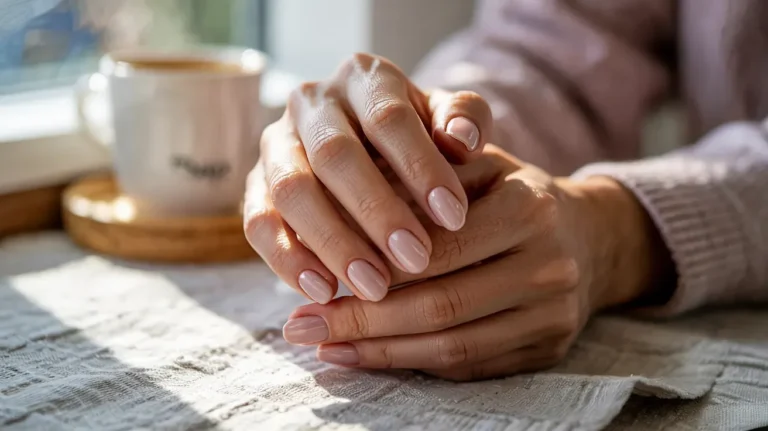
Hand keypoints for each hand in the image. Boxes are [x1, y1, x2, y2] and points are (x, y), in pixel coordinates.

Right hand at [243, 53, 492, 304]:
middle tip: (415, 259)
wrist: (367, 144)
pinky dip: (288, 259)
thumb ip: (464, 119)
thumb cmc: (416, 134)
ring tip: (373, 288)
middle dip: (376, 212)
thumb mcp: (446, 119)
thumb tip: (463, 141)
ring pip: (290, 189)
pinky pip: (257, 221)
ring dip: (332, 242)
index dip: (421, 167)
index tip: (454, 217)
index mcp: (363, 78)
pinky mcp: (254, 184)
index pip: (388, 117)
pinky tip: (325, 291)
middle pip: (334, 154)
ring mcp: (276, 142)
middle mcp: (312, 103)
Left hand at [282, 146, 669, 380]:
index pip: (436, 247)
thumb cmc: (510, 193)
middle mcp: (548, 265)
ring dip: (379, 352)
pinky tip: (366, 356)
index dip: (371, 264)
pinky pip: (470, 365)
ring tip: (322, 346)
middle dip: (362, 319)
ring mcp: (552, 314)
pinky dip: (412, 364)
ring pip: (453, 346)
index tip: (312, 276)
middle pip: (441, 305)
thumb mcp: (477, 163)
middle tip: (299, 325)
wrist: (585, 237)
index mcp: (529, 208)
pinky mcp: (547, 348)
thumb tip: (340, 198)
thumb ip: (418, 171)